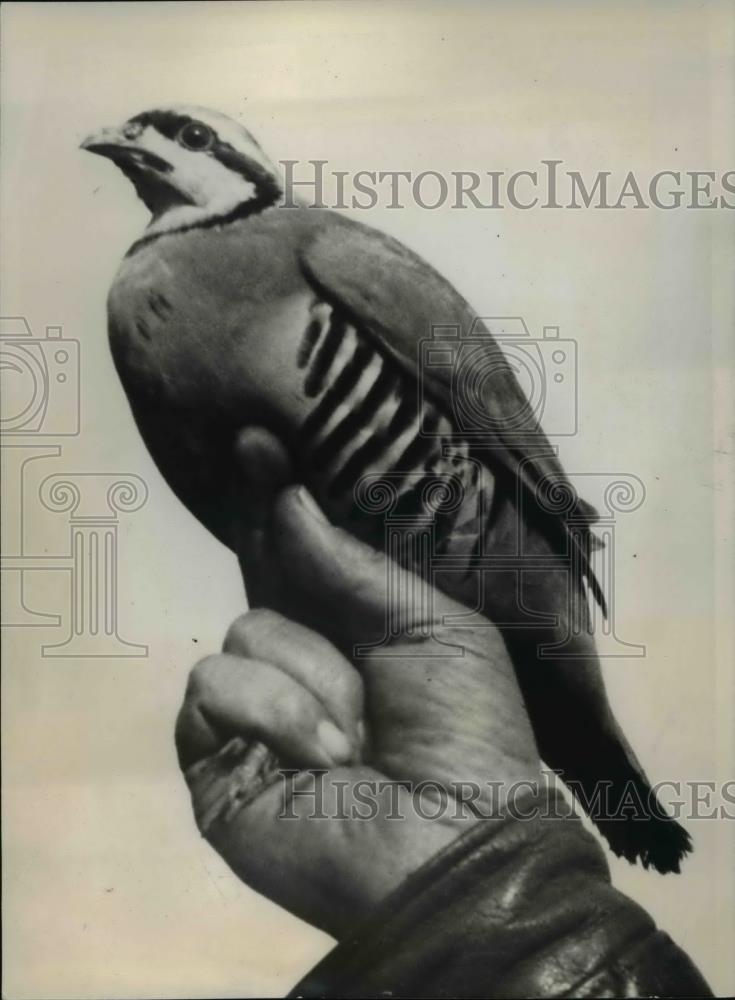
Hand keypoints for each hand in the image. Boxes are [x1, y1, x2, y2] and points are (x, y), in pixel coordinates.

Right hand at [176, 428, 540, 937]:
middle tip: (290, 509)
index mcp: (352, 628)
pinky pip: (216, 684)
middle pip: (259, 573)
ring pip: (248, 628)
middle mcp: (298, 657)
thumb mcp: (433, 628)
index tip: (259, 438)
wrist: (456, 839)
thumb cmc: (467, 731)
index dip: (276, 498)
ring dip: (316, 680)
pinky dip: (276, 713)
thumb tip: (288, 502)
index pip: (301, 551)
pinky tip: (322, 757)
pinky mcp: (214, 751)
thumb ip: (354, 569)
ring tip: (359, 736)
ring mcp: (253, 704)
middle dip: (279, 546)